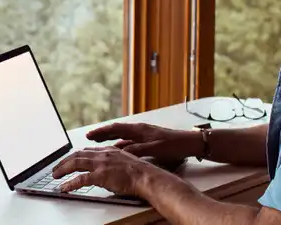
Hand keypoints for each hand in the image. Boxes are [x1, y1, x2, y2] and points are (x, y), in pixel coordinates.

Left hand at [52, 147, 172, 195]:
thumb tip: (107, 171)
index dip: (75, 155)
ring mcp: (100, 164)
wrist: (146, 176)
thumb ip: (113, 164)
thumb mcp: (124, 162)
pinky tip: (64, 188)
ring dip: (62, 169)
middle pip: (77, 155)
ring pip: (75, 163)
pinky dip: (70, 184)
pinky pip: (80, 179)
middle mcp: (102, 154)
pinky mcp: (100, 175)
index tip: (69, 159)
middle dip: (64, 161)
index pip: (86, 151)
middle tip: (56, 168)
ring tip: (55, 175)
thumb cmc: (140, 173)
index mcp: (108, 150)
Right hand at [86, 123, 202, 164]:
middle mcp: (140, 130)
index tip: (89, 136)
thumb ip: (136, 150)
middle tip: (89, 138)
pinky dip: (120, 145)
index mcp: (140, 130)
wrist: (191, 143)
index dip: (101, 132)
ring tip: (98, 144)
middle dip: (102, 134)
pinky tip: (117, 151)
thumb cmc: (174, 146)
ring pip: (122, 137)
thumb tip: (119, 152)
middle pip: (117, 131)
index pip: (115, 129)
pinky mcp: (149, 141)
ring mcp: (144, 135)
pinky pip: (129, 142)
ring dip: (110, 139)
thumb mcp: (154, 149)